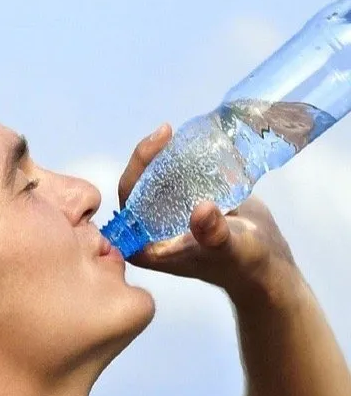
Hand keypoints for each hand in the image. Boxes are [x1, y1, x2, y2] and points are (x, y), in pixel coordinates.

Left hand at [116, 124, 297, 299]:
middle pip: (139, 185)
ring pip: (156, 179)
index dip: (137, 169)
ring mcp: (166, 217)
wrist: (266, 264)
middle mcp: (150, 231)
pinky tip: (191, 142)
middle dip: (149, 156)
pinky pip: (175, 178)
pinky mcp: (184, 206)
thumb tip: (202, 209)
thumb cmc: (244, 263)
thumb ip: (214, 233)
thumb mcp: (230, 248)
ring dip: (164, 156)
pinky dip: (181, 161)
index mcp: (145, 246)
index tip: (156, 143)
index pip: (129, 200)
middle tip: (166, 131)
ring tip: (176, 133)